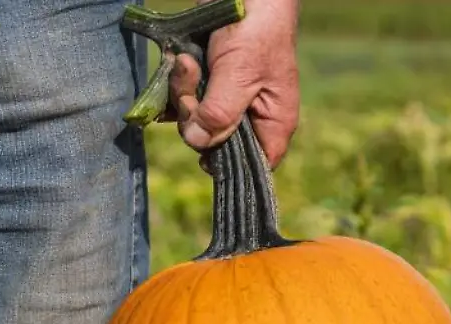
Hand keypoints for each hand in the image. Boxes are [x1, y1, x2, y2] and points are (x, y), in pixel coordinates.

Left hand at [168, 0, 299, 167]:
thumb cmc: (257, 31)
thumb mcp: (240, 74)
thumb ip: (220, 113)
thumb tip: (199, 143)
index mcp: (273, 122)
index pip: (255, 164)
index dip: (229, 164)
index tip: (204, 154)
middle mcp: (251, 115)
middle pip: (215, 141)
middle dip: (195, 116)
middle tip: (191, 84)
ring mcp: (228, 98)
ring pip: (195, 119)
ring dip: (182, 92)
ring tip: (186, 62)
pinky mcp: (209, 82)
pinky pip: (185, 98)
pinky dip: (177, 82)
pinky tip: (180, 60)